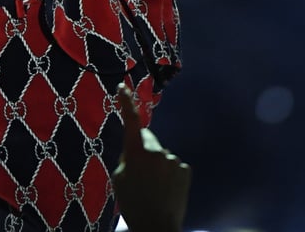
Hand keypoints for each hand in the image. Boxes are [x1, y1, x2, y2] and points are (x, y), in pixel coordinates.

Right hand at [112, 83, 191, 231]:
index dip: (126, 102)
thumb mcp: (119, 179)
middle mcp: (156, 151)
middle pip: (148, 141)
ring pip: (161, 156)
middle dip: (144, 151)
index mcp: (136, 152)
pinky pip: (173, 166)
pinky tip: (166, 190)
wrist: (157, 228)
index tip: (122, 88)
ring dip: (157, 166)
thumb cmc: (133, 205)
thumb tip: (137, 149)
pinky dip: (169, 174)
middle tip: (139, 175)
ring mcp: (172, 159)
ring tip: (153, 189)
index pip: (130, 120)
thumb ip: (127, 158)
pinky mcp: (185, 169)